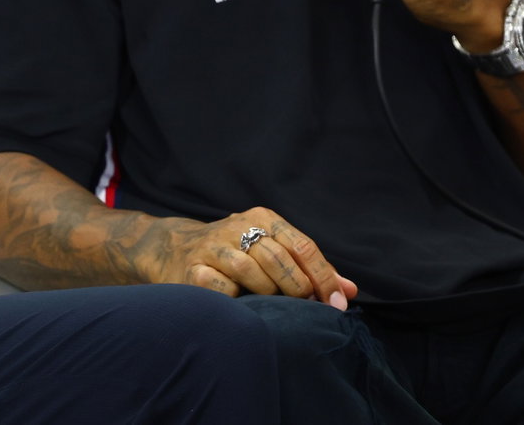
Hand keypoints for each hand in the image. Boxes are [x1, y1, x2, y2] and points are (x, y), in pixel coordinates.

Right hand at [140, 208, 356, 308]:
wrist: (173, 248)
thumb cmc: (235, 253)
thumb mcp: (272, 250)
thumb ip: (309, 268)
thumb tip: (350, 291)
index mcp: (262, 217)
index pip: (302, 245)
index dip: (323, 277)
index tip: (336, 304)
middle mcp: (238, 226)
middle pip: (279, 257)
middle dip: (299, 287)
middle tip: (306, 307)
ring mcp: (213, 246)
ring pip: (250, 270)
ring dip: (267, 291)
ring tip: (271, 302)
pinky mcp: (193, 268)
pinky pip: (221, 286)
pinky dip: (235, 297)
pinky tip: (239, 302)